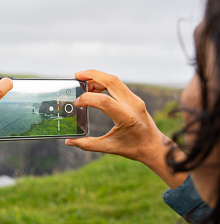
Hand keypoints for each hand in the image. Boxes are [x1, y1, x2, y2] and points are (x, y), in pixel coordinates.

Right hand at [65, 69, 186, 188]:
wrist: (154, 146)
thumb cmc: (133, 148)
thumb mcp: (109, 148)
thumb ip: (87, 144)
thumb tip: (69, 142)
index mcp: (126, 118)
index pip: (105, 101)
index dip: (88, 99)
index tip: (77, 103)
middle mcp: (132, 105)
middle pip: (112, 81)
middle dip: (93, 75)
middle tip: (77, 75)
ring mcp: (135, 99)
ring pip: (115, 80)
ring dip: (98, 77)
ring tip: (83, 83)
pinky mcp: (134, 98)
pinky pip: (118, 85)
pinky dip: (104, 83)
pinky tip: (94, 88)